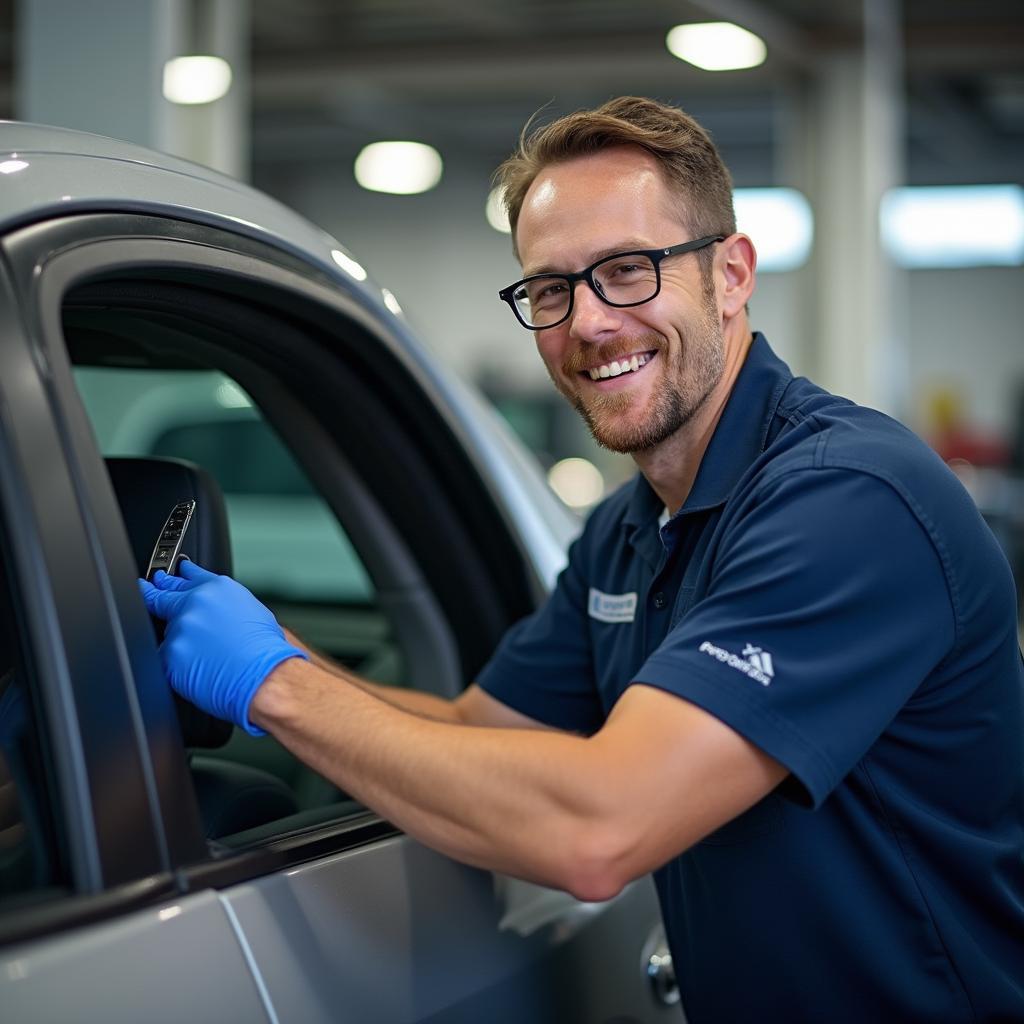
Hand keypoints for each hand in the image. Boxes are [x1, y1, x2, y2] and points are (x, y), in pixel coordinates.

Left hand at [138, 560, 307, 734]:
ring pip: (169, 633)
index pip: (189, 576)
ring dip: (180, 643)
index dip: (176, 576)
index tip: (166, 576)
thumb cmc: (266, 649)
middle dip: (154, 593)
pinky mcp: (170, 654)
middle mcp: (196, 603)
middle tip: (148, 589)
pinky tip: (198, 670)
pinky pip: (166, 659)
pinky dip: (178, 665)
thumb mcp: (253, 611)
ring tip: (203, 658)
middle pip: (163, 595)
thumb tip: (213, 610)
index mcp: (218, 589)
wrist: (264, 676)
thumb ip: (224, 604)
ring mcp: (180, 628)